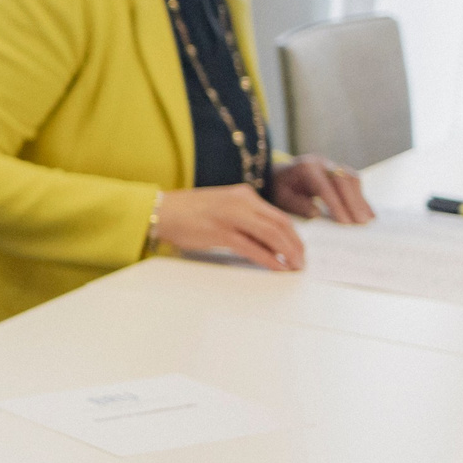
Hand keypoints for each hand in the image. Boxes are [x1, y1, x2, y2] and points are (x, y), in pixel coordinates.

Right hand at [150, 184, 306, 270]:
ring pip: (271, 235)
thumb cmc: (188, 213)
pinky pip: (252, 248)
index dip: (294, 235)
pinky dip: (269, 259)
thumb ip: (245, 218)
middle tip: (302, 262)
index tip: (299, 250)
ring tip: (294, 267)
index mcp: (244, 194)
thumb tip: (268, 242)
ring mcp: (231, 216)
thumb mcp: (223, 208)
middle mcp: (241, 202)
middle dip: (295, 246)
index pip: (278, 216)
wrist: (161, 211)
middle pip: (280, 225)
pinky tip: (277, 268)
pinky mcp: (220, 232)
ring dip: (287, 253)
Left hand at [267, 155, 372, 224]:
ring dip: (361, 200)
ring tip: (367, 220)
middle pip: (342, 179)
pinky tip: (368, 213)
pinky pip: (354, 183)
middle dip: (353, 202)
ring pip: (352, 179)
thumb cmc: (280, 188)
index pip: (323, 186)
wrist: (280, 174)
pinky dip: (362, 198)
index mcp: (305, 167)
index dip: (336, 204)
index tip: (344, 222)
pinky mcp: (340, 172)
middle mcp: (321, 163)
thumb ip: (296, 205)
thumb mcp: (281, 198)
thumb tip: (316, 213)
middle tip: (360, 222)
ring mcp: (332, 165)